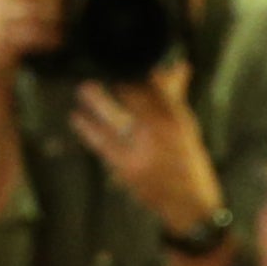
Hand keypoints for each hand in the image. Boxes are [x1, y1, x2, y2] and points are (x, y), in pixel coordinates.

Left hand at [69, 62, 223, 241]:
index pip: (153, 85)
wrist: (190, 207)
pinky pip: (102, 144)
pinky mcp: (127, 168)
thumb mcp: (187, 128)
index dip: (133, 69)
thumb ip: (175, 97)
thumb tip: (177, 66)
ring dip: (95, 103)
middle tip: (96, 68)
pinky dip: (88, 129)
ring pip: (113, 119)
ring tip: (82, 89)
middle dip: (114, 82)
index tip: (119, 58)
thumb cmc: (189, 163)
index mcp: (175, 119)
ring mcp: (141, 150)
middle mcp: (159, 133)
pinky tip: (77, 117)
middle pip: (133, 97)